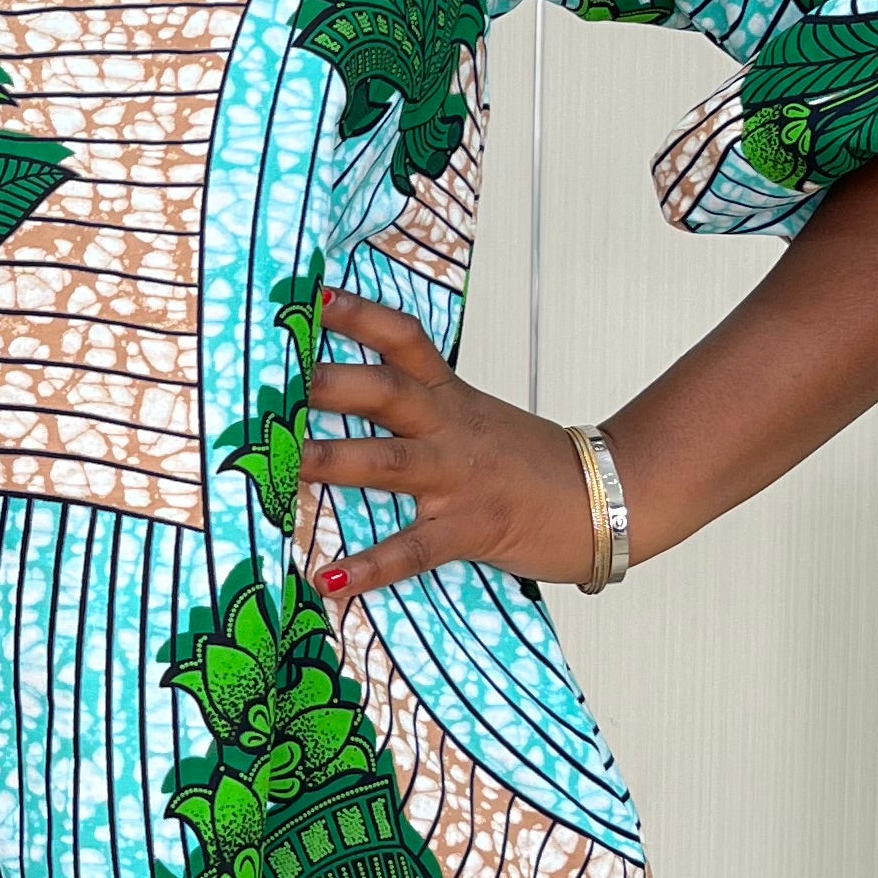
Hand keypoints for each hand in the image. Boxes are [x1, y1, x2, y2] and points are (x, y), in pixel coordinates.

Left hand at [299, 289, 599, 598]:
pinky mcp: (469, 529)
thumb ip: (422, 411)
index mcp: (451, 396)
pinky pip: (412, 549)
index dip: (360, 317)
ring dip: (332, 462)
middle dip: (327, 384)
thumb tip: (353, 402)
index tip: (312, 298)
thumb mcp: (476, 420)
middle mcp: (450, 428)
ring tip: (280, 467)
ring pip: (388, 463)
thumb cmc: (531, 463)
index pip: (404, 341)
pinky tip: (328, 579)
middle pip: (385, 392)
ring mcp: (458, 478)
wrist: (607, 498)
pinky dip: (369, 567)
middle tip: (271, 380)